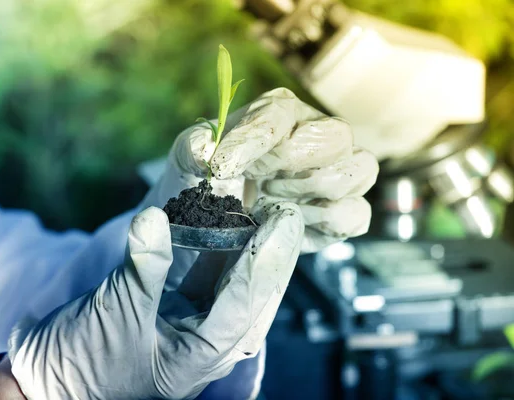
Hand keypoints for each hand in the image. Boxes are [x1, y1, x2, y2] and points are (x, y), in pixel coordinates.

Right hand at [7, 205, 302, 399]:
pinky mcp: (167, 308)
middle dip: (266, 252)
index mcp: (201, 357)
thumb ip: (143, 267)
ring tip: (256, 207)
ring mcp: (186, 325)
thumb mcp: (116, 315)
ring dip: (239, 246)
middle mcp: (203, 342)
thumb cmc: (82, 366)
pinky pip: (196, 276)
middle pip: (248, 292)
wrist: (43, 382)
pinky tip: (214, 221)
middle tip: (282, 210)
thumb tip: (155, 216)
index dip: (264, 261)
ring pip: (225, 281)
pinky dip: (205, 248)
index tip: (281, 222)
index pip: (245, 305)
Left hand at [142, 87, 378, 255]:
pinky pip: (356, 214)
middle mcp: (317, 134)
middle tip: (258, 184)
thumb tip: (206, 151)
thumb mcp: (189, 159)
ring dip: (312, 191)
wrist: (219, 217)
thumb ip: (193, 148)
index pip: (279, 114)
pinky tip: (290, 221)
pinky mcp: (344, 211)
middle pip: (336, 135)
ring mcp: (338, 172)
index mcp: (279, 112)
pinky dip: (324, 223)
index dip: (252, 141)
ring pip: (360, 169)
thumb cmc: (209, 178)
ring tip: (272, 201)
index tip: (221, 168)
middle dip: (293, 163)